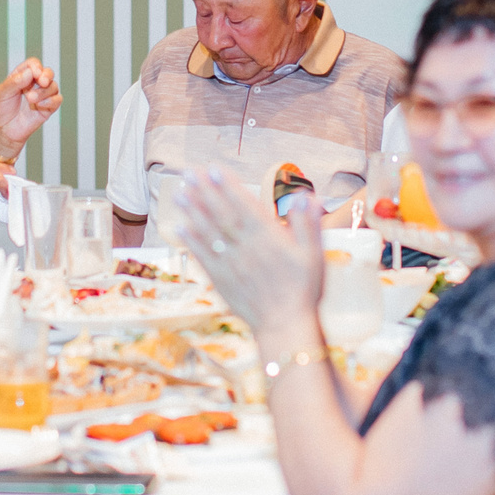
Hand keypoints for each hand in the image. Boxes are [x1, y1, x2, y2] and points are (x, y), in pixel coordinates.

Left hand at [0, 60, 62, 157]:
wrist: (3, 131)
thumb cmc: (0, 111)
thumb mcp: (2, 92)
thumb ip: (15, 81)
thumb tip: (31, 73)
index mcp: (22, 77)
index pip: (33, 65)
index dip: (36, 67)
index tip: (34, 74)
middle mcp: (34, 85)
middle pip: (48, 73)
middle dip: (47, 75)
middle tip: (42, 81)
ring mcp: (42, 97)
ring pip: (53, 86)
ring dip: (43, 91)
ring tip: (31, 99)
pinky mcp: (48, 108)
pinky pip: (57, 100)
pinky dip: (51, 100)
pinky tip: (39, 105)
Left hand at [173, 168, 324, 344]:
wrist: (285, 326)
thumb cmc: (304, 290)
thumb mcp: (314, 255)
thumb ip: (308, 224)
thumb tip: (308, 196)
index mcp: (269, 239)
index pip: (244, 206)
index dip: (228, 186)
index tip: (214, 168)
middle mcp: (246, 248)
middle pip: (222, 215)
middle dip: (205, 192)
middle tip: (190, 172)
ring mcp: (231, 264)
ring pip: (209, 233)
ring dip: (193, 211)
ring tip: (180, 192)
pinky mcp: (221, 280)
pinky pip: (203, 257)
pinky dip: (191, 241)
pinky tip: (180, 227)